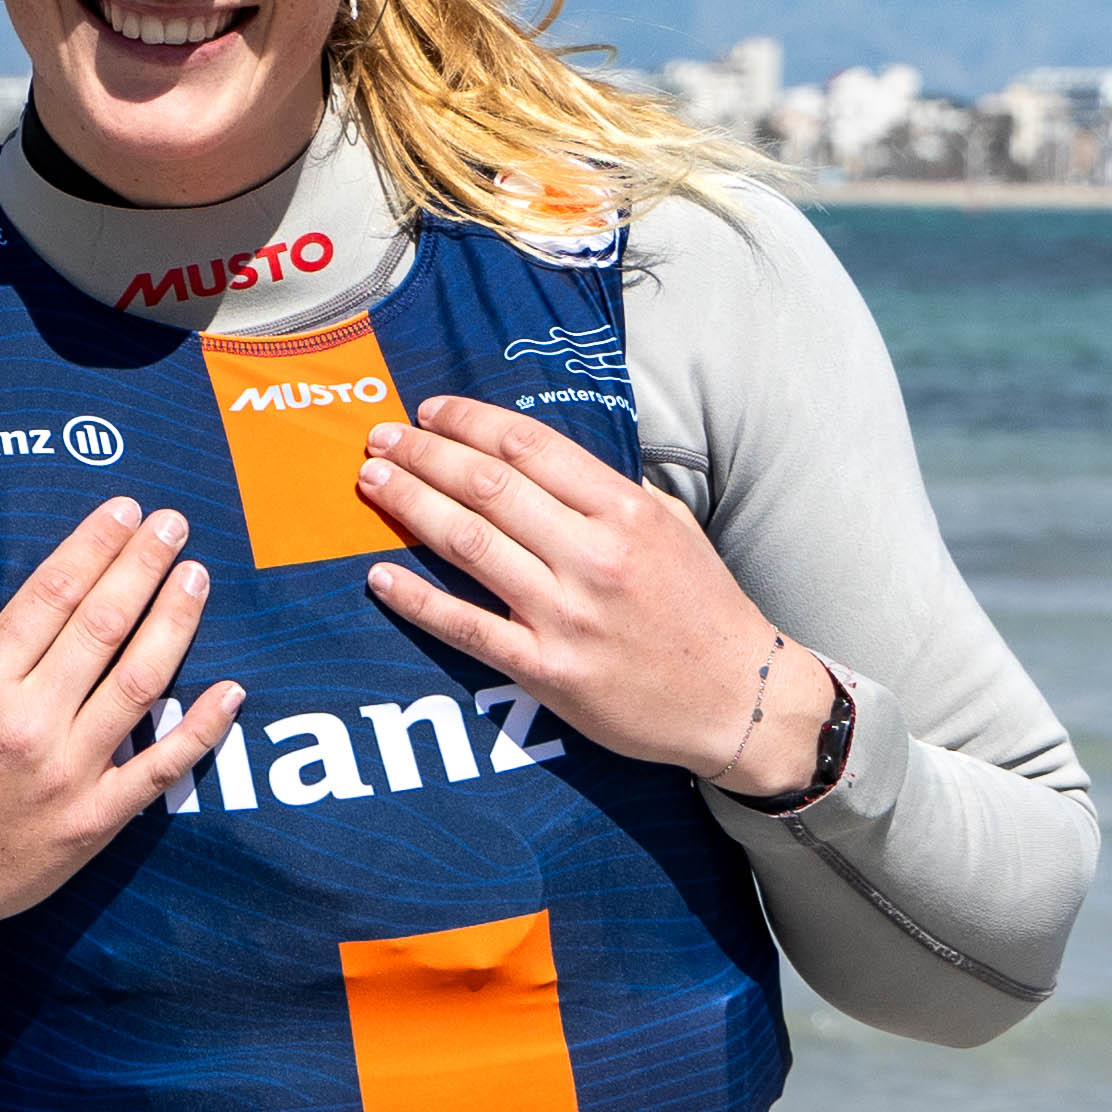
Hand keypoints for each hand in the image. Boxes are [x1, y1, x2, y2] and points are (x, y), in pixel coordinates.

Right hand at [0, 498, 245, 935]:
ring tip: (196, 577)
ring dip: (176, 623)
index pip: (50, 595)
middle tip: (174, 523)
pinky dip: (202, 727)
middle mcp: (28, 722)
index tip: (123, 510)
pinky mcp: (97, 818)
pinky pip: (162, 765)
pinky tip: (231, 689)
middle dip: (143, 565)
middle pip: (103, 626)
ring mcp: (69, 772)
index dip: (93, 545)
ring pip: (142, 684)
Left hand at [356, 397, 830, 789]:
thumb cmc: (702, 607)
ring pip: (467, 544)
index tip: (429, 412)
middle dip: (423, 454)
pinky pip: (465, 626)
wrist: (740, 699)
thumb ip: (608, 491)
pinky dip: (415, 598)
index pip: (529, 446)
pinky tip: (378, 576)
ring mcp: (567, 615)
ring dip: (409, 505)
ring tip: (371, 481)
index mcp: (626, 512)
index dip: (468, 422)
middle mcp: (593, 555)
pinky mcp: (547, 670)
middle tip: (380, 438)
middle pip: (486, 486)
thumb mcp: (672, 526)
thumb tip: (538, 456)